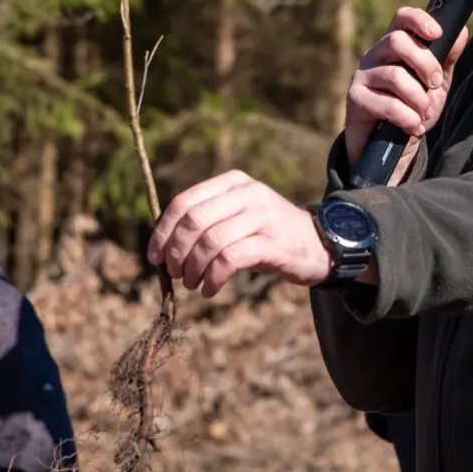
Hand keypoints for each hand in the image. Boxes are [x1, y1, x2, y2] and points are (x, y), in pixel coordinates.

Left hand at [146, 171, 332, 298]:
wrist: (318, 244)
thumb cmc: (266, 234)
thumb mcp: (236, 217)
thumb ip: (205, 222)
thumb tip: (162, 246)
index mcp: (232, 182)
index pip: (184, 202)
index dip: (163, 232)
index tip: (154, 257)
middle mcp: (247, 192)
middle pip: (194, 220)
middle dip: (176, 251)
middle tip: (174, 274)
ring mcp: (262, 215)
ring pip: (210, 241)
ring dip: (193, 268)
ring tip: (192, 284)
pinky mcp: (273, 242)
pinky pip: (230, 259)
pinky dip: (213, 277)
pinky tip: (210, 289)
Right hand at [342, 7, 469, 186]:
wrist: (390, 147)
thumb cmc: (412, 108)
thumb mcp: (436, 85)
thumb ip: (447, 59)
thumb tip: (461, 31)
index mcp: (394, 46)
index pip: (402, 18)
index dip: (419, 20)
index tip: (437, 33)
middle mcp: (374, 55)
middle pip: (397, 41)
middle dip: (425, 64)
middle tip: (436, 84)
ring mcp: (362, 76)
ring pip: (395, 76)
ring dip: (418, 98)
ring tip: (424, 114)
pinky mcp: (355, 99)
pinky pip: (387, 104)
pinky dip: (407, 118)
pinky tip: (413, 127)